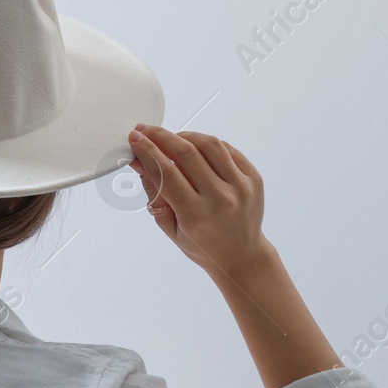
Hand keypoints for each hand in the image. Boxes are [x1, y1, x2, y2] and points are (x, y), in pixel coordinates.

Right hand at [126, 124, 271, 278]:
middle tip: (145, 130)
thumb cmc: (201, 245)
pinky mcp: (253, 178)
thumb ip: (155, 193)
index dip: (148, 151)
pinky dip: (207, 144)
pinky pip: (227, 150)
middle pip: (186, 153)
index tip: (135, 139)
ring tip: (170, 138)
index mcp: (196, 215)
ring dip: (185, 135)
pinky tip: (195, 147)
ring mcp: (241, 187)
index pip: (167, 173)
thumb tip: (139, 161)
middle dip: (161, 137)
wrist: (241, 256)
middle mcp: (221, 199)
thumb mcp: (170, 227)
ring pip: (209, 145)